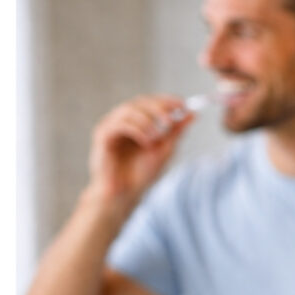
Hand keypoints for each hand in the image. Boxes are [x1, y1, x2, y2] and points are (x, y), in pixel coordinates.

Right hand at [85, 95, 192, 210]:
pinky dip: (136, 129)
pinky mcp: (102, 136)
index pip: (151, 102)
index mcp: (137, 122)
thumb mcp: (165, 149)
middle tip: (171, 119)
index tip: (183, 104)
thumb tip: (193, 114)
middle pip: (140, 102)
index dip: (166, 100)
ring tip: (158, 136)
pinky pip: (119, 124)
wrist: (126, 194)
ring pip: (128, 110)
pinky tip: (146, 142)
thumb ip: (176, 131)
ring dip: (147, 120)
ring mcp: (111, 127)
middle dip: (158, 108)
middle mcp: (122, 121)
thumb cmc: (142, 173)